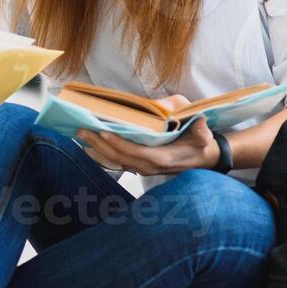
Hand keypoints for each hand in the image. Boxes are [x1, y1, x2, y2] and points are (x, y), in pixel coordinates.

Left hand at [76, 95, 217, 176]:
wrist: (205, 157)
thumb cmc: (201, 139)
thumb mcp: (203, 129)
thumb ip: (199, 127)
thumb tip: (187, 119)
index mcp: (164, 158)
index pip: (136, 153)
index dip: (118, 144)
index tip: (103, 132)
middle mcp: (151, 167)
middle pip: (120, 158)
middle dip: (100, 144)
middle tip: (82, 129)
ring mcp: (145, 168)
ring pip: (116, 161)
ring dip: (98, 149)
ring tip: (81, 135)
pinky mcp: (141, 166)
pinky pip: (118, 161)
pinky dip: (103, 153)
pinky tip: (90, 144)